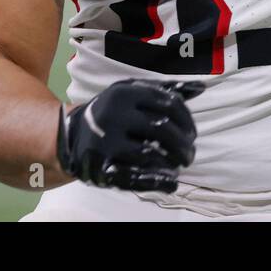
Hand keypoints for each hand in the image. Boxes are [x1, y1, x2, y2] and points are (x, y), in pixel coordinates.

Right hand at [56, 79, 203, 192]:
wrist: (70, 135)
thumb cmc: (111, 111)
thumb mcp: (132, 93)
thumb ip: (164, 91)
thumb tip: (200, 87)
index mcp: (125, 92)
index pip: (169, 103)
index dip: (187, 120)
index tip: (193, 133)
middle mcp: (115, 113)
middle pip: (162, 129)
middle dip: (183, 144)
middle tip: (190, 155)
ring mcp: (106, 140)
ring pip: (150, 153)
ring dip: (171, 162)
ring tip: (179, 165)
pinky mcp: (100, 164)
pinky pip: (134, 176)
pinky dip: (157, 181)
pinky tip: (172, 182)